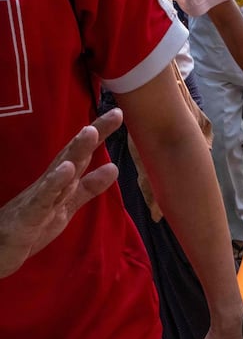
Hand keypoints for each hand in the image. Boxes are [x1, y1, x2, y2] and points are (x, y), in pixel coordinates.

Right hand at [0, 109, 122, 277]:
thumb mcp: (68, 205)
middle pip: (74, 155)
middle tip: (114, 114)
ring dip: (75, 151)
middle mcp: (50, 184)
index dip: (100, 135)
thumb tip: (113, 168)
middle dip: (93, 135)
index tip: (118, 113)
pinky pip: (43, 198)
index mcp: (61, 182)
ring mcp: (38, 198)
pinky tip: (66, 169)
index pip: (82, 154)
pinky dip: (54, 184)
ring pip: (59, 171)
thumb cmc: (32, 225)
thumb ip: (89, 188)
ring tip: (90, 131)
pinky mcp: (29, 216)